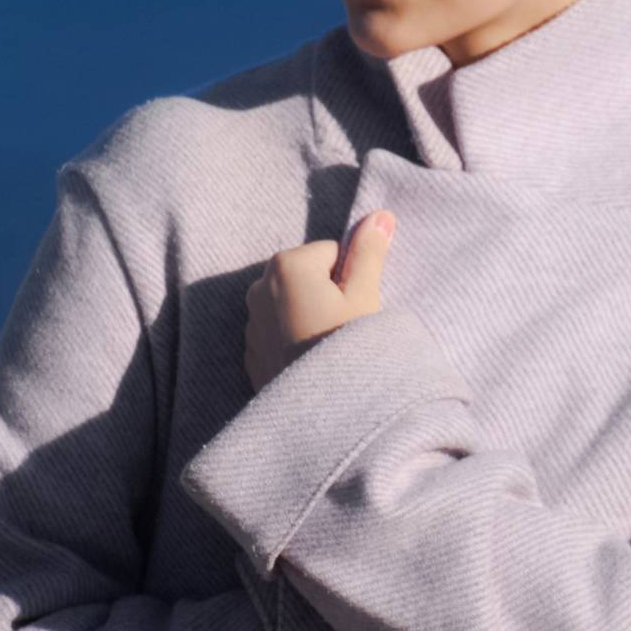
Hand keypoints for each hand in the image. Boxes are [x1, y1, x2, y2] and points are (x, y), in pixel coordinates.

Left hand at [243, 210, 395, 391]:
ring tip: (328, 348)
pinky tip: (311, 363)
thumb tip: (379, 214)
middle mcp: (258, 287)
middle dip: (326, 294)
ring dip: (309, 317)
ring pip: (293, 304)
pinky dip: (294, 340)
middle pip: (308, 276)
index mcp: (286, 265)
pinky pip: (279, 333)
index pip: (331, 253)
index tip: (353, 307)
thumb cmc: (347, 349)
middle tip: (343, 328)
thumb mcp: (365, 296)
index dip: (350, 278)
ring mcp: (250, 323)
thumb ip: (369, 251)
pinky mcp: (250, 354)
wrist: (322, 416)